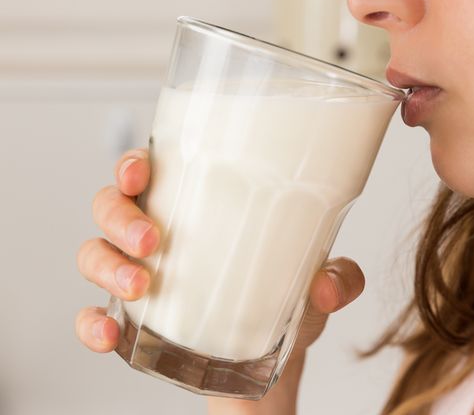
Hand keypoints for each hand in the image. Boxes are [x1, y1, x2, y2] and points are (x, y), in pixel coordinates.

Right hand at [75, 148, 365, 413]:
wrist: (268, 354)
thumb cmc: (282, 297)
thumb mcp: (317, 281)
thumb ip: (338, 279)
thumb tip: (327, 286)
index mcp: (196, 205)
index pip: (152, 169)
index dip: (134, 163)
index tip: (142, 171)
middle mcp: (157, 232)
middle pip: (111, 205)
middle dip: (120, 217)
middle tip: (153, 239)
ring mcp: (137, 273)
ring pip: (94, 253)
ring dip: (108, 265)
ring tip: (141, 285)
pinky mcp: (129, 319)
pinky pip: (91, 315)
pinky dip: (91, 323)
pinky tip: (110, 333)